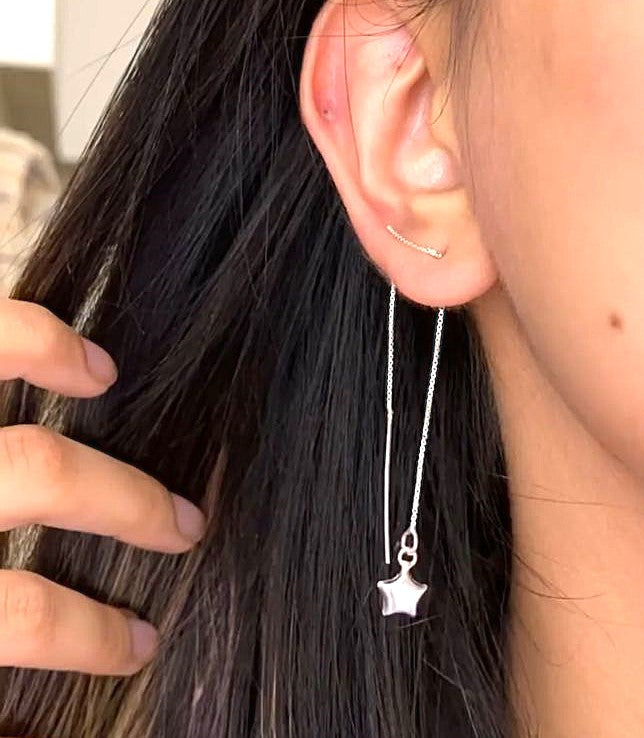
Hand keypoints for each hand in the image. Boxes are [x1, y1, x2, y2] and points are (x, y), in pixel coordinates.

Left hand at [0, 298, 205, 676]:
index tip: (136, 644)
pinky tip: (48, 346)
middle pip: (43, 474)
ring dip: (54, 363)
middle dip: (128, 500)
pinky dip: (17, 331)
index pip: (26, 614)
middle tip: (182, 525)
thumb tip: (40, 728)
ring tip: (103, 379)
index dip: (92, 633)